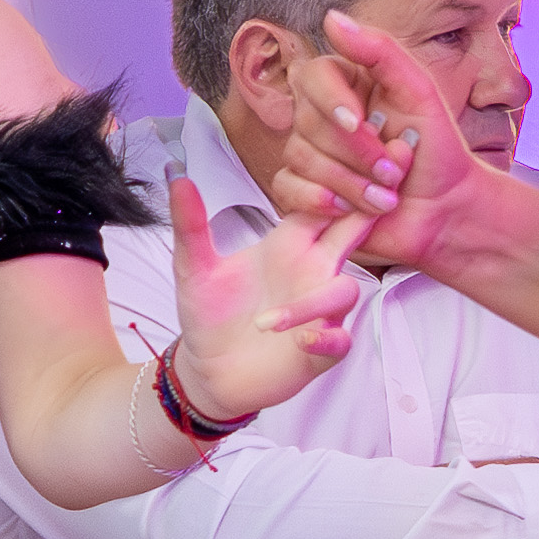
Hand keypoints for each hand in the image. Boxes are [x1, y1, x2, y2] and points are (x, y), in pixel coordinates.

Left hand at [162, 172, 369, 428]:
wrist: (206, 370)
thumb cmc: (208, 313)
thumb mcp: (192, 267)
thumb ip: (189, 224)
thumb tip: (177, 175)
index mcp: (287, 245)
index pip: (322, 204)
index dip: (332, 186)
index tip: (329, 167)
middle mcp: (310, 272)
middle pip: (351, 234)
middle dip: (361, 219)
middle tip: (362, 209)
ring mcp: (319, 312)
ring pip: (345, 290)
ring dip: (313, 303)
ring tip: (262, 323)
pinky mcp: (319, 351)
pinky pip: (340, 341)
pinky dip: (327, 339)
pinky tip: (302, 341)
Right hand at [274, 11, 525, 277]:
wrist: (445, 210)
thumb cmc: (437, 150)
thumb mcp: (419, 92)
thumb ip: (381, 51)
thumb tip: (331, 17)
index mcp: (346, 85)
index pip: (312, 76)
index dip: (331, 100)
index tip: (359, 122)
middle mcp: (321, 116)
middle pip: (306, 123)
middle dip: (357, 154)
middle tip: (394, 170)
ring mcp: (310, 154)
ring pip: (300, 159)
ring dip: (350, 183)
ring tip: (386, 196)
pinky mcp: (303, 191)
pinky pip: (286, 189)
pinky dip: (320, 202)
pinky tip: (349, 211)